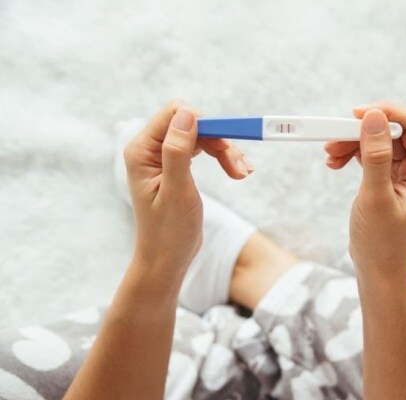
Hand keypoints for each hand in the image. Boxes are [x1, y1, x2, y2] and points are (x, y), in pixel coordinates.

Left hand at [123, 100, 252, 276]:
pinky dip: (222, 158)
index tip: (230, 144)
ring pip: (202, 136)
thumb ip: (178, 152)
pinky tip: (237, 172)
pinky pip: (203, 149)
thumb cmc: (168, 232)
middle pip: (193, 124)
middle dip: (220, 141)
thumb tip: (187, 115)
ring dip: (225, 151)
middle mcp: (150, 149)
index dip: (206, 122)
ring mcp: (163, 157)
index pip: (176, 114)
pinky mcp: (176, 166)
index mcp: (142, 151)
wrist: (167, 259)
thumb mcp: (176, 192)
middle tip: (241, 169)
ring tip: (243, 174)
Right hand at [325, 102, 405, 280]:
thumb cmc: (381, 242)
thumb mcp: (376, 198)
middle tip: (332, 138)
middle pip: (394, 131)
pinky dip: (354, 155)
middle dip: (361, 131)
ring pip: (380, 141)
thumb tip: (373, 117)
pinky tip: (336, 162)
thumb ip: (375, 156)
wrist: (378, 270)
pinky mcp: (392, 179)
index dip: (385, 113)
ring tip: (330, 156)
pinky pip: (373, 155)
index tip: (353, 114)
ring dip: (353, 143)